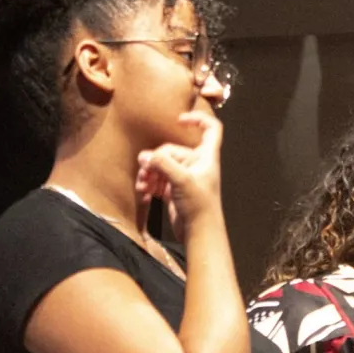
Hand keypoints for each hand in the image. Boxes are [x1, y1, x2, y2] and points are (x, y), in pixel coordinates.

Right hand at [135, 111, 223, 241]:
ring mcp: (185, 177)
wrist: (199, 232)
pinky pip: (159, 179)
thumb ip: (162, 164)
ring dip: (150, 172)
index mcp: (206, 156)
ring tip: (142, 183)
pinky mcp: (175, 190)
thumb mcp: (181, 180)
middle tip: (145, 171)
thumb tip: (144, 156)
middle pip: (173, 150)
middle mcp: (196, 164)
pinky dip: (151, 182)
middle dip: (157, 159)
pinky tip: (143, 190)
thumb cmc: (199, 205)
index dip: (198, 120)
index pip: (211, 129)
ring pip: (163, 165)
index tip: (179, 120)